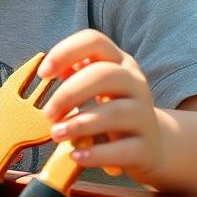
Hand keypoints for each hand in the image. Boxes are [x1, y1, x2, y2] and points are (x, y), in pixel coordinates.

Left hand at [38, 29, 166, 182]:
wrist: (153, 145)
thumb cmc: (113, 110)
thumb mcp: (97, 87)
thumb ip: (75, 74)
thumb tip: (51, 69)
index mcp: (119, 63)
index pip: (94, 41)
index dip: (65, 51)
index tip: (43, 74)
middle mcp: (135, 83)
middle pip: (104, 74)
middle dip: (69, 92)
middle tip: (48, 113)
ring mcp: (144, 115)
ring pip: (115, 112)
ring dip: (79, 123)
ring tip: (57, 133)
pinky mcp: (146, 147)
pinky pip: (121, 149)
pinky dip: (95, 153)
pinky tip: (76, 155)